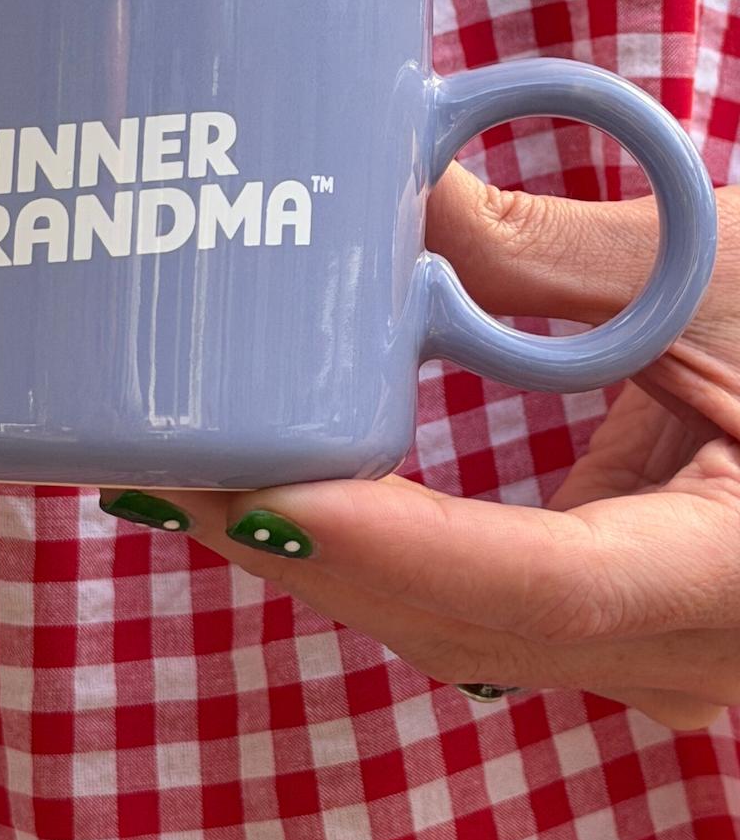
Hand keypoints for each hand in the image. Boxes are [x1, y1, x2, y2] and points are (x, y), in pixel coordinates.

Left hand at [102, 167, 739, 728]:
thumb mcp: (726, 277)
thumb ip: (559, 252)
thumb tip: (392, 193)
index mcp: (730, 578)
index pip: (530, 585)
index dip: (372, 544)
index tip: (234, 486)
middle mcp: (678, 647)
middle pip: (452, 617)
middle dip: (296, 546)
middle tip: (157, 456)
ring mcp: (640, 645)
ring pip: (446, 623)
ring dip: (314, 552)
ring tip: (188, 468)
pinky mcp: (609, 609)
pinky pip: (466, 597)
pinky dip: (368, 545)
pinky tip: (287, 490)